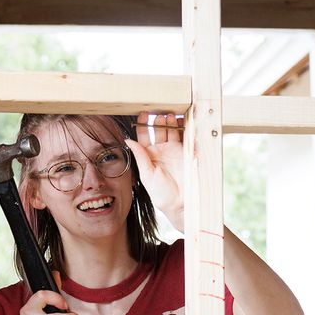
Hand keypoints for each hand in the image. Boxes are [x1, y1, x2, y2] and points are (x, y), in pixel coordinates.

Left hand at [125, 112, 184, 229]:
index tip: (142, 113)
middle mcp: (160, 150)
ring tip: (169, 115)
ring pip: (171, 130)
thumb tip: (128, 140)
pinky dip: (184, 127)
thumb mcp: (147, 175)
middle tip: (158, 111)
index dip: (143, 124)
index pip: (144, 135)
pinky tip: (182, 120)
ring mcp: (174, 150)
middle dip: (158, 120)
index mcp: (148, 155)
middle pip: (158, 129)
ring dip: (170, 121)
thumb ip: (140, 156)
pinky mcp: (186, 151)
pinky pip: (184, 136)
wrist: (181, 203)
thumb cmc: (162, 193)